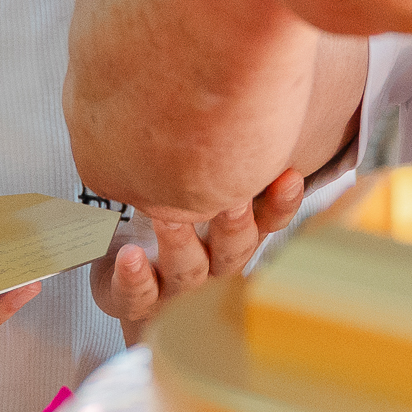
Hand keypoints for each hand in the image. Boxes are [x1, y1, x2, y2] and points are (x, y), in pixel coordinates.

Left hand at [91, 173, 305, 345]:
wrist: (124, 277)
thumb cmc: (165, 219)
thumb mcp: (192, 190)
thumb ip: (214, 162)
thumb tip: (229, 110)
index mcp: (234, 235)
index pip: (268, 221)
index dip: (282, 204)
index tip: (288, 176)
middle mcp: (214, 263)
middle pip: (235, 249)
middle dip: (234, 224)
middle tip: (231, 199)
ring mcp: (177, 286)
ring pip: (189, 270)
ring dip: (180, 243)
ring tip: (166, 217)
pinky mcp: (137, 301)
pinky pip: (139, 296)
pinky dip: (135, 278)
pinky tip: (130, 258)